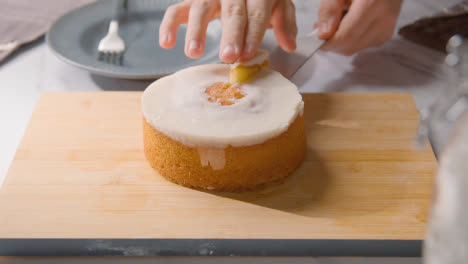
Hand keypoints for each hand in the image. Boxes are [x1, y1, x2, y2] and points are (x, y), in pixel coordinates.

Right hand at [159, 0, 296, 62]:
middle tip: (228, 57)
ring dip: (196, 31)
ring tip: (194, 53)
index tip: (248, 55)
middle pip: (231, 11)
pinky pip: (176, 9)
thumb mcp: (278, 4)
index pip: (256, 13)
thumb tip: (290, 44)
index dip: (252, 34)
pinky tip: (166, 43)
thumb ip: (285, 22)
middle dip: (230, 35)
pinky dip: (169, 25)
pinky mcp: (191, 0)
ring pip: (200, 8)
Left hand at [316, 0, 402, 54]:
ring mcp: (386, 30)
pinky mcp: (385, 34)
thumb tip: (324, 34)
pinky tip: (347, 23)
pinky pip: (360, 45)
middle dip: (330, 41)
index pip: (345, 38)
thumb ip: (329, 9)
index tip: (314, 37)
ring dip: (339, 40)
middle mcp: (383, 21)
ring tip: (335, 20)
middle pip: (348, 46)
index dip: (326, 42)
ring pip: (353, 48)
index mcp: (372, 5)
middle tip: (320, 26)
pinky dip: (349, 38)